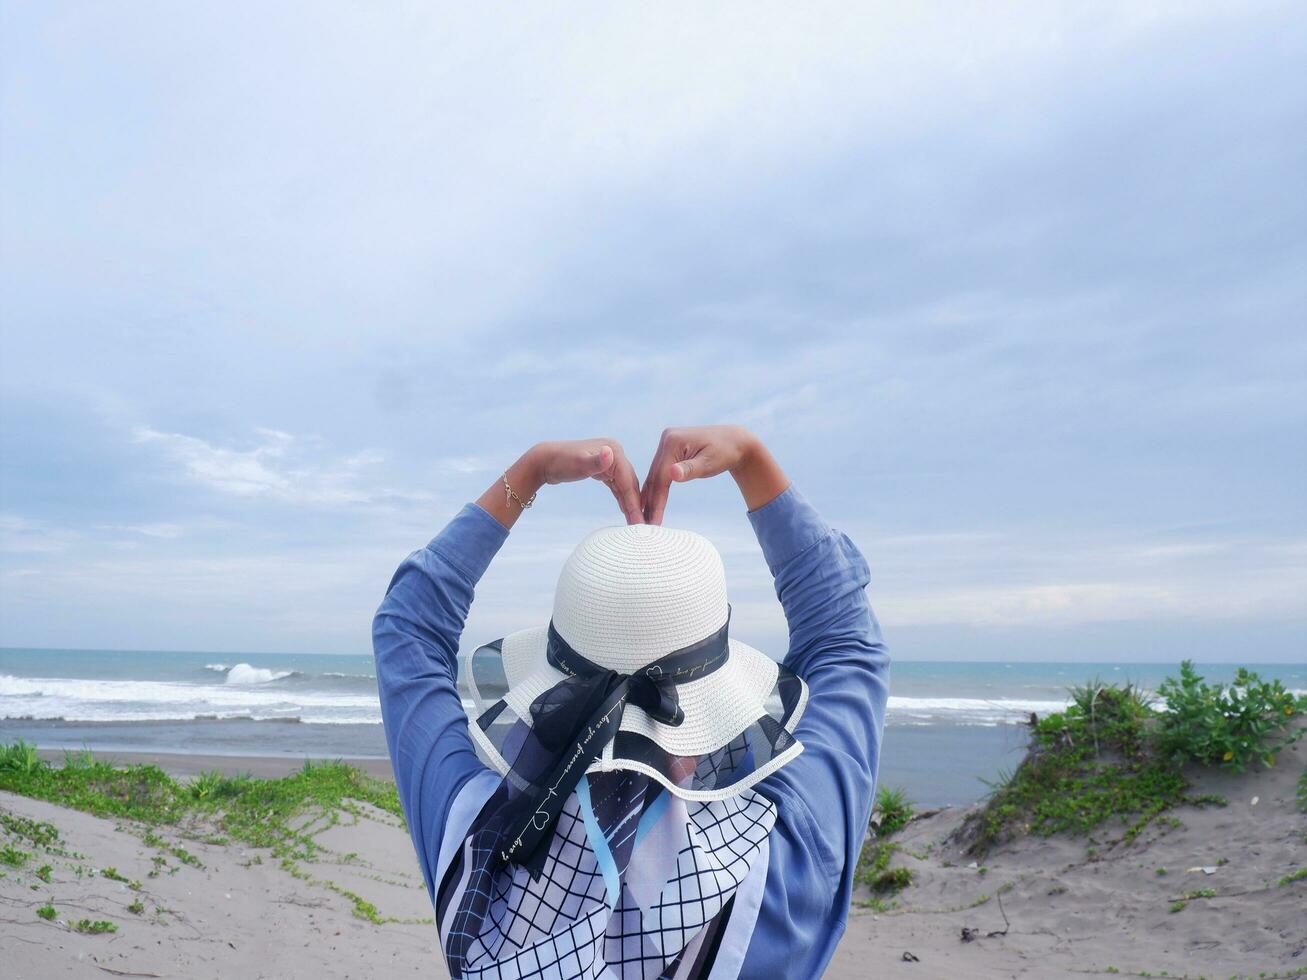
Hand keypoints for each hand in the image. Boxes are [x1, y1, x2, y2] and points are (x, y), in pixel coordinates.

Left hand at [533, 438, 642, 524]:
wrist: (544, 460)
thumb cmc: (560, 463)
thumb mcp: (578, 464)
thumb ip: (595, 462)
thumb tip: (609, 453)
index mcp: (614, 451)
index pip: (628, 481)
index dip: (634, 503)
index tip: (639, 522)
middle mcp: (615, 452)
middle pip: (629, 483)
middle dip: (636, 505)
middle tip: (642, 527)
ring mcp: (609, 459)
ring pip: (624, 485)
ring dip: (630, 503)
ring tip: (636, 522)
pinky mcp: (603, 468)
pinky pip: (616, 484)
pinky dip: (621, 497)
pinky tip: (626, 510)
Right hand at [640, 425, 788, 523]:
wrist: (735, 441)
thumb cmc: (726, 453)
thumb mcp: (710, 463)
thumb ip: (690, 469)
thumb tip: (672, 473)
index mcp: (673, 441)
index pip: (661, 476)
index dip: (656, 500)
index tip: (653, 521)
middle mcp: (666, 439)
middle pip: (654, 475)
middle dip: (650, 501)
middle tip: (645, 525)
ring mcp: (667, 443)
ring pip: (655, 474)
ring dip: (650, 496)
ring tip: (645, 519)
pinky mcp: (670, 449)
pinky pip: (660, 472)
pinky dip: (657, 488)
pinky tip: (651, 504)